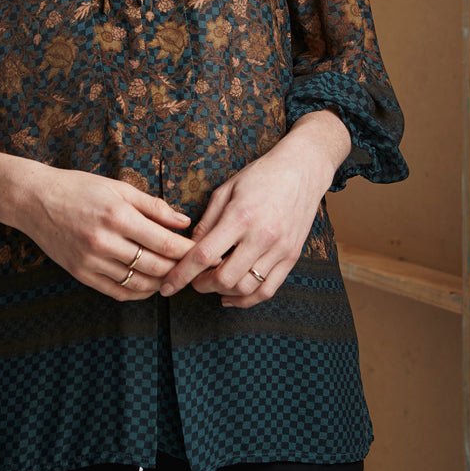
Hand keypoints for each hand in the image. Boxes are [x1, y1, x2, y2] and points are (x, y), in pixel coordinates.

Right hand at [17, 165, 191, 301]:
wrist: (34, 200)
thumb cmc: (79, 187)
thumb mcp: (118, 187)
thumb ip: (154, 206)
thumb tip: (184, 222)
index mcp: (118, 215)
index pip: (166, 243)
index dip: (189, 251)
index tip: (205, 253)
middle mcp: (105, 241)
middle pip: (156, 266)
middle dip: (181, 269)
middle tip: (195, 268)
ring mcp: (91, 261)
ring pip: (139, 283)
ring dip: (162, 283)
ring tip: (175, 276)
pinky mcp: (81, 274)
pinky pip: (117, 292)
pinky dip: (139, 292)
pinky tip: (150, 285)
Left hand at [160, 111, 349, 306]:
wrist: (302, 170)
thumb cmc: (260, 176)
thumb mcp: (226, 190)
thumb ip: (207, 222)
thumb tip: (190, 249)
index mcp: (240, 217)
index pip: (204, 255)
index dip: (182, 274)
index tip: (167, 285)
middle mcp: (262, 236)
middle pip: (225, 278)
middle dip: (202, 285)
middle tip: (192, 280)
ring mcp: (280, 249)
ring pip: (246, 289)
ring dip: (223, 292)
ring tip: (212, 284)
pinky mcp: (291, 257)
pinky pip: (267, 290)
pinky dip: (247, 300)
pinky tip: (232, 296)